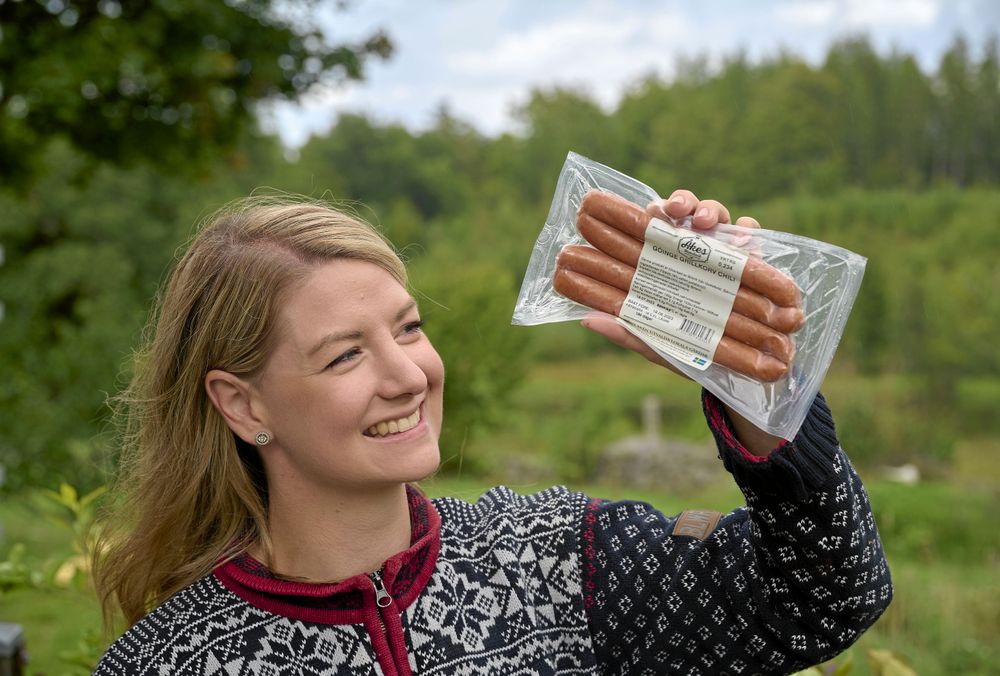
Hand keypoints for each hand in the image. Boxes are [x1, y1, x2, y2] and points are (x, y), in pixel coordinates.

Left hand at [585, 189, 784, 453]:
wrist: (740, 371)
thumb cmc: (690, 354)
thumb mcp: (656, 346)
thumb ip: (626, 333)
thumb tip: (588, 318)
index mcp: (662, 265)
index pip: (648, 230)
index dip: (641, 215)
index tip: (643, 213)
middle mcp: (689, 252)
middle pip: (681, 213)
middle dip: (679, 201)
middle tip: (674, 210)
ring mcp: (721, 251)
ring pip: (713, 214)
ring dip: (708, 209)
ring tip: (705, 222)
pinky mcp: (752, 258)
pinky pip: (749, 232)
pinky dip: (745, 228)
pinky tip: (742, 237)